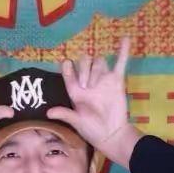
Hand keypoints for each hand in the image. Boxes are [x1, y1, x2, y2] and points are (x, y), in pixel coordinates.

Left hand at [48, 37, 139, 166]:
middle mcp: (89, 83)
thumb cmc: (92, 129)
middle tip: (86, 85)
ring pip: (99, 62)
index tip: (65, 63)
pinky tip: (124, 38)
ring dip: (96, 69)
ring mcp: (103, 80)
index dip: (66, 68)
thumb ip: (65, 114)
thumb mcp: (77, 122)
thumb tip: (48, 113)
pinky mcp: (116, 81)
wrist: (111, 133)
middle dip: (83, 70)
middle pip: (85, 63)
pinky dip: (123, 51)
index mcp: (77, 92)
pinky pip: (120, 63)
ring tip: (96, 85)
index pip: (69, 75)